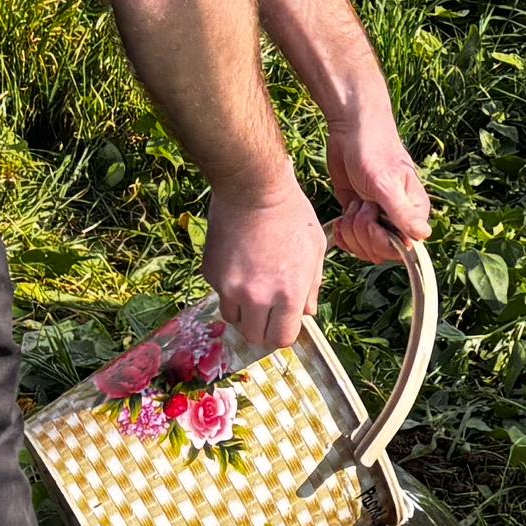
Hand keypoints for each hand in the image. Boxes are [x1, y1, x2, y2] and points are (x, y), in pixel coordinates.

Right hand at [201, 181, 329, 361]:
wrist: (253, 187)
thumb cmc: (291, 214)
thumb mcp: (314, 250)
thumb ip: (312, 286)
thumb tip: (307, 312)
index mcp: (288, 295)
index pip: (281, 338)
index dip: (282, 333)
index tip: (282, 323)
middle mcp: (257, 297)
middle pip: (254, 336)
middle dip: (261, 327)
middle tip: (265, 312)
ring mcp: (230, 287)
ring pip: (232, 318)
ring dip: (242, 310)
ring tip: (250, 285)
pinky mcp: (211, 273)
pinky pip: (219, 293)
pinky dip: (227, 286)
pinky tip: (237, 262)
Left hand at [322, 109, 431, 264]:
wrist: (352, 130)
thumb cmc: (374, 150)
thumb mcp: (386, 183)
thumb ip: (402, 213)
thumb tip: (423, 236)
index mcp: (414, 212)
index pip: (403, 248)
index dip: (381, 241)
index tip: (370, 217)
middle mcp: (398, 219)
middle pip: (381, 252)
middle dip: (363, 234)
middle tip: (360, 206)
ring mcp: (377, 218)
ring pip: (364, 248)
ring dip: (352, 232)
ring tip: (353, 205)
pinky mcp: (359, 215)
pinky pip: (352, 240)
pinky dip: (343, 234)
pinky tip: (341, 219)